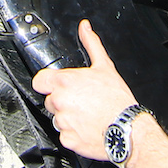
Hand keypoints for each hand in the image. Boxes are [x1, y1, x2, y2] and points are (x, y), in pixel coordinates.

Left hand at [32, 19, 137, 160]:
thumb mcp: (105, 66)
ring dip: (68, 117)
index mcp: (64, 82)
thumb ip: (91, 44)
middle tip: (80, 101)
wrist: (127, 129)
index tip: (57, 85)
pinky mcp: (67, 139)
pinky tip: (87, 127)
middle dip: (62, 100)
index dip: (48, 82)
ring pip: (57, 118)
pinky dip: (73, 134)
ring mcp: (62, 122)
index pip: (39, 81)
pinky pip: (64, 135)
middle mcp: (60, 101)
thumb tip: (85, 28)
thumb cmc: (117, 100)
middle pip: (50, 100)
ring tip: (87, 115)